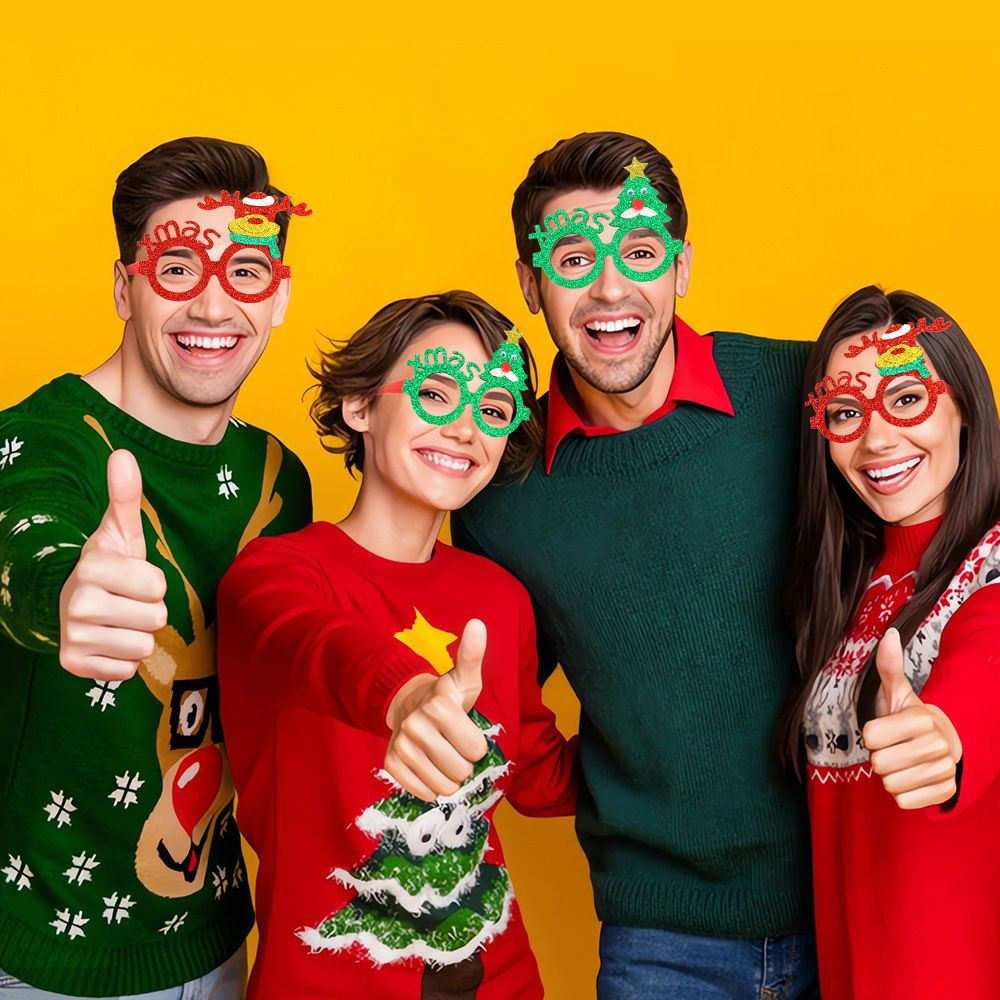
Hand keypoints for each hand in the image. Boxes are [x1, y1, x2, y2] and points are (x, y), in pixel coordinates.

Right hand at [58, 450, 167, 679]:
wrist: (76, 601)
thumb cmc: (110, 565)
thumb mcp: (121, 531)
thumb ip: (126, 496)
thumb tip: (122, 454)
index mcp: (92, 568)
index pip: (158, 587)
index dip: (154, 583)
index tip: (134, 577)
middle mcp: (77, 603)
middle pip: (155, 618)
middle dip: (149, 611)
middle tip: (127, 601)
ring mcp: (73, 636)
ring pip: (143, 646)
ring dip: (138, 635)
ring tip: (119, 620)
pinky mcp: (74, 665)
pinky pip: (127, 670)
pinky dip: (123, 658)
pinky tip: (108, 640)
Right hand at [384, 618, 489, 801]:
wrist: (407, 705)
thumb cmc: (447, 697)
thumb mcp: (465, 679)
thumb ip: (473, 655)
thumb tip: (478, 623)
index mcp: (440, 706)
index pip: (477, 751)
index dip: (475, 744)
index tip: (466, 731)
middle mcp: (417, 726)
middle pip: (461, 771)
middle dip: (462, 762)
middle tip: (453, 744)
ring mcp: (402, 745)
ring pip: (444, 787)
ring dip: (448, 776)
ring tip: (441, 754)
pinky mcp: (391, 763)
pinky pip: (423, 792)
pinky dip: (430, 785)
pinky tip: (427, 765)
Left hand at [863, 627, 961, 809]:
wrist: (944, 746)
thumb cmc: (910, 720)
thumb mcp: (897, 693)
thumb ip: (889, 666)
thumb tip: (889, 633)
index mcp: (922, 718)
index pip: (870, 737)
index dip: (871, 736)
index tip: (884, 731)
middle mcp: (938, 744)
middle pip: (879, 763)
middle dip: (880, 758)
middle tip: (894, 749)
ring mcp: (945, 770)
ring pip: (890, 784)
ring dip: (890, 776)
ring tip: (903, 763)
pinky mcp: (946, 792)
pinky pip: (903, 802)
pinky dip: (902, 794)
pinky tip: (912, 779)